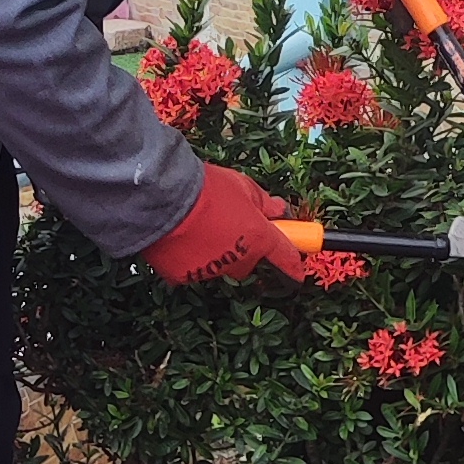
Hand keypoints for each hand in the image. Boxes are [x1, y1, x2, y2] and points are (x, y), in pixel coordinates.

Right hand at [143, 163, 307, 283]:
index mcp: (260, 239)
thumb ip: (264, 202)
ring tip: (199, 227)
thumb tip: (278, 210)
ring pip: (219, 266)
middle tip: (229, 227)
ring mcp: (212, 271)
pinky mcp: (185, 277)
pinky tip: (181, 238)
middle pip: (248, 263)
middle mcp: (239, 260)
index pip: (285, 258)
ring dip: (215, 252)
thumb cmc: (207, 188)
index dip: (293, 265)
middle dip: (244, 250)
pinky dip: (189, 258)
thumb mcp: (243, 186)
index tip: (297, 273)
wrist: (165, 197)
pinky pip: (192, 269)